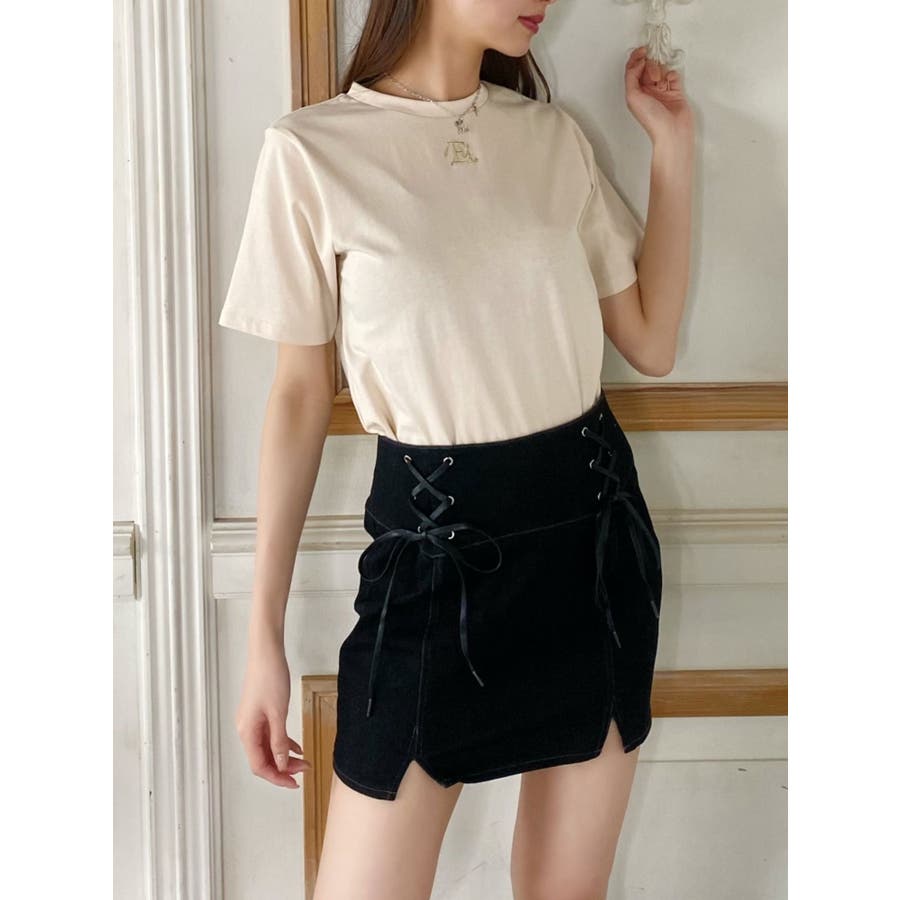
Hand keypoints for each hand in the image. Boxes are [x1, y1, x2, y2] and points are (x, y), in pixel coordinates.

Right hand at [235, 644, 311, 788]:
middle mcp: (246, 729)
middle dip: (283, 767)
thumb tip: (281, 764)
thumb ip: (279, 741)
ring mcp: (253, 721)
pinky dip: (283, 742)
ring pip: (268, 747)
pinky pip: (270, 735)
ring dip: (284, 756)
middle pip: (263, 758)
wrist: (266, 654)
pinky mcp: (260, 713)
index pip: (259, 765)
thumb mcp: (278, 713)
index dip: (276, 777)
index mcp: (247, 732)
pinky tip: (296, 747)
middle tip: (304, 770)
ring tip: (303, 761)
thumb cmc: (270, 679)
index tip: (294, 783)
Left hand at [624, 45, 694, 144]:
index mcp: (635, 93)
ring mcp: (661, 91)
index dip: (636, 58)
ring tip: (661, 81)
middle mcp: (647, 92)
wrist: (672, 130)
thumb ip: (631, 76)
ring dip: (660, 70)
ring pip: (660, 70)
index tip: (642, 51)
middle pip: (647, 68)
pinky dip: (672, 75)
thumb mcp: (632, 96)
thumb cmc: (652, 119)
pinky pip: (673, 76)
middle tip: (653, 75)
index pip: (633, 70)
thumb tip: (638, 63)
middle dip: (649, 66)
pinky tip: (671, 81)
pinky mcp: (675, 92)